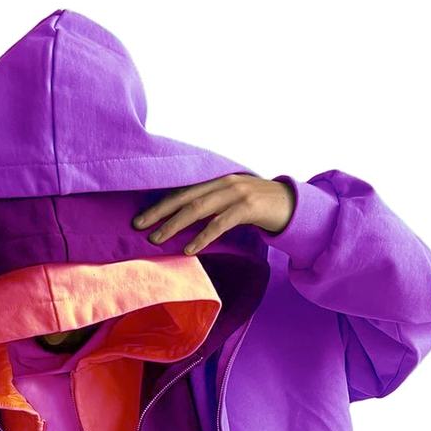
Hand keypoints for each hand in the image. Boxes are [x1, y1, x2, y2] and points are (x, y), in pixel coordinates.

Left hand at [131, 174, 294, 254]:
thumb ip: (210, 207)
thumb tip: (182, 222)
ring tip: (157, 239)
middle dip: (159, 213)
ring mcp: (236, 193)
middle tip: (138, 227)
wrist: (292, 203)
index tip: (139, 218)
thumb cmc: (258, 206)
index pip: (181, 192)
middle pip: (184, 198)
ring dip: (175, 225)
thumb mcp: (230, 202)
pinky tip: (189, 249)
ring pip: (198, 209)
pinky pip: (220, 223)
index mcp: (215, 180)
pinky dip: (203, 236)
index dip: (159, 205)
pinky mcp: (248, 208)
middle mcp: (222, 183)